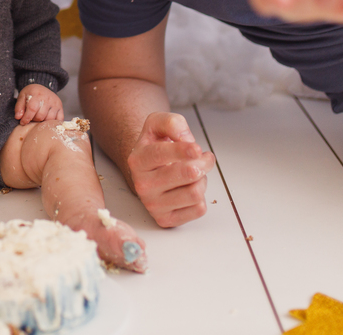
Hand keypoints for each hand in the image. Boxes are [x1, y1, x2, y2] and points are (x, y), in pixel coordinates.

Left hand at [14, 83, 63, 124]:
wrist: (42, 87)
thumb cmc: (31, 94)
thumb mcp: (22, 96)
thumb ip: (19, 107)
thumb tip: (18, 117)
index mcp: (37, 94)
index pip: (32, 109)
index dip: (26, 118)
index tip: (23, 122)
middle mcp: (48, 98)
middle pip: (40, 116)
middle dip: (34, 120)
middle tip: (31, 118)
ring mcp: (55, 102)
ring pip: (49, 119)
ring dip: (43, 122)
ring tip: (38, 118)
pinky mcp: (60, 107)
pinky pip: (59, 119)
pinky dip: (53, 123)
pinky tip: (47, 121)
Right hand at [127, 112, 214, 227]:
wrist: (148, 170)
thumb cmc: (156, 146)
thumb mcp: (157, 124)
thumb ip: (171, 123)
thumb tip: (185, 138)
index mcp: (138, 160)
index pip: (160, 154)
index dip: (182, 150)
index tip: (197, 148)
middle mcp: (142, 185)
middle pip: (187, 174)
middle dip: (203, 163)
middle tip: (204, 158)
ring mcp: (153, 205)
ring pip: (195, 193)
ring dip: (202, 180)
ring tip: (194, 174)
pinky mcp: (165, 219)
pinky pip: (198, 210)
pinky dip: (201, 197)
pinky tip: (190, 189)